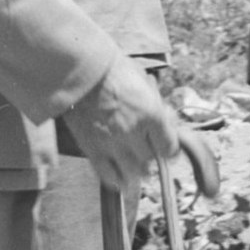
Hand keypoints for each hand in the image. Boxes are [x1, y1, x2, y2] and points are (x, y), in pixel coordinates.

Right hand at [67, 58, 176, 194]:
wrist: (79, 69)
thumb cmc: (112, 68)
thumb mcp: (143, 81)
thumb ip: (155, 104)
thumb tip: (166, 119)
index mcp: (152, 114)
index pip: (169, 148)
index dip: (169, 150)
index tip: (167, 149)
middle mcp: (135, 133)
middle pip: (151, 161)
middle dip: (151, 158)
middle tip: (146, 153)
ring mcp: (113, 143)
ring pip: (133, 173)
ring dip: (136, 173)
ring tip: (135, 171)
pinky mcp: (92, 149)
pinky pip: (108, 175)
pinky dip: (116, 181)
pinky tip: (119, 180)